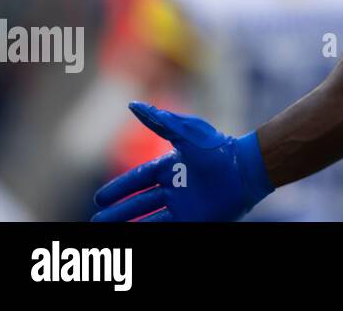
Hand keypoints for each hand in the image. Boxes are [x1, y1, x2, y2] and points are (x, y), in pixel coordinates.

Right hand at [92, 102, 273, 220]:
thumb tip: (133, 105)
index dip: (120, 189)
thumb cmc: (218, 149)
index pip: (139, 180)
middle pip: (140, 203)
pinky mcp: (194, 221)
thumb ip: (159, 122)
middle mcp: (175, 188)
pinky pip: (165, 228)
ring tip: (106, 231)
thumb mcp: (185, 134)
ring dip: (128, 225)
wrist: (246, 169)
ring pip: (148, 219)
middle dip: (119, 212)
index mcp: (172, 167)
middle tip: (97, 220)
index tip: (100, 198)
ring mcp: (184, 206)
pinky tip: (133, 237)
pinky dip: (149, 232)